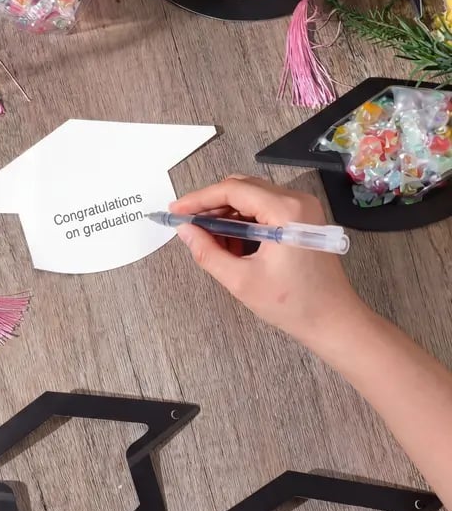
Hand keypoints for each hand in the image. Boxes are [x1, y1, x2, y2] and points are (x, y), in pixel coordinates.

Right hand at [171, 176, 363, 340]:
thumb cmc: (294, 305)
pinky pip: (264, 210)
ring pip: (251, 198)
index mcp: (286, 211)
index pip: (232, 191)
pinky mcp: (302, 220)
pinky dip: (243, 222)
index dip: (199, 199)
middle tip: (187, 224)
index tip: (176, 210)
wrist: (334, 321)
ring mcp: (302, 209)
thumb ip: (208, 252)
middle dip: (211, 206)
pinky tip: (231, 245)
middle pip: (242, 188)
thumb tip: (185, 231)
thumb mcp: (241, 280)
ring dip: (227, 215)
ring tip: (209, 241)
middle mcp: (297, 201)